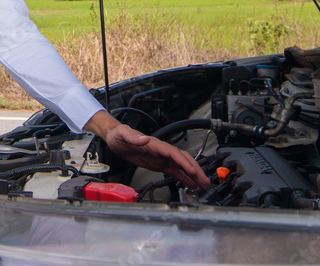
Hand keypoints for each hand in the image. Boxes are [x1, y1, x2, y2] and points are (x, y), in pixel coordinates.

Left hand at [84, 111, 209, 188]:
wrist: (115, 139)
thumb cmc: (120, 135)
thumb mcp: (124, 134)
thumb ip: (134, 137)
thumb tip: (145, 138)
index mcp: (156, 144)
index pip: (174, 153)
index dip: (184, 162)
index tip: (192, 170)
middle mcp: (162, 151)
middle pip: (183, 159)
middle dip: (195, 170)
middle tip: (204, 181)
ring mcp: (161, 158)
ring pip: (181, 166)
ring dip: (193, 175)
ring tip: (203, 185)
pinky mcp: (158, 164)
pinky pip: (174, 171)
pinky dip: (184, 178)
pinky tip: (191, 184)